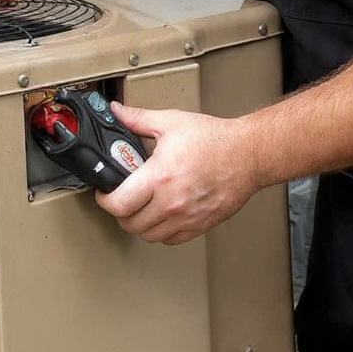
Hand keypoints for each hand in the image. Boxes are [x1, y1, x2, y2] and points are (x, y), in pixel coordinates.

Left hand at [96, 102, 254, 244]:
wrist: (248, 154)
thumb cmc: (214, 140)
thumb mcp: (172, 122)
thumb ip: (139, 118)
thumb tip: (117, 111)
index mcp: (160, 177)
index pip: (119, 204)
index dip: (104, 200)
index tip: (104, 193)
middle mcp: (171, 202)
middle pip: (130, 224)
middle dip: (120, 212)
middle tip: (121, 199)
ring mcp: (186, 217)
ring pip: (148, 235)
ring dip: (139, 223)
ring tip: (140, 207)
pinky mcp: (200, 225)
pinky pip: (170, 239)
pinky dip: (161, 231)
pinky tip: (161, 215)